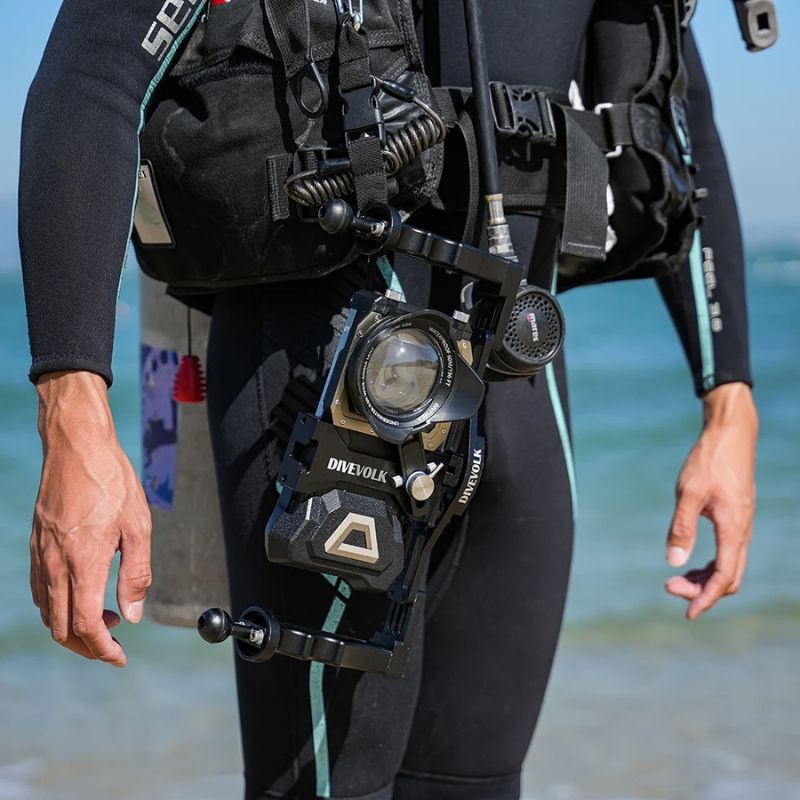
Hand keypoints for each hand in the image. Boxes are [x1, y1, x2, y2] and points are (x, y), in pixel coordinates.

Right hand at [30, 371, 151, 665]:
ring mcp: (41, 554)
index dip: (101, 649)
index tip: (119, 658)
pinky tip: (81, 594)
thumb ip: (136, 573)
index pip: (84, 625)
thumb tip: (132, 615)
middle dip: (86, 646)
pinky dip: (58, 606)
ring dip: (72, 626)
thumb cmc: (113, 481)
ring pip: (47, 611)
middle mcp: (55, 563)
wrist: (77, 446)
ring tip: (105, 617)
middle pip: (60, 627)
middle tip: (113, 644)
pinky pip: (41, 589)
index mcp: (83, 561)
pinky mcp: (37, 543)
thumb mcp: (138, 525)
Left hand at [665, 382, 756, 618]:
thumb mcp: (688, 494)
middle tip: (668, 587)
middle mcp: (742, 532)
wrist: (731, 435)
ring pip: (730, 566)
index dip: (706, 598)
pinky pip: (728, 552)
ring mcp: (742, 525)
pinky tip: (690, 560)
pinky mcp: (737, 518)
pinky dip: (710, 563)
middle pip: (729, 577)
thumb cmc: (708, 461)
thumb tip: (674, 563)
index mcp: (733, 529)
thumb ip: (681, 528)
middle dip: (701, 590)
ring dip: (705, 578)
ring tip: (675, 579)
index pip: (723, 577)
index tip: (688, 613)